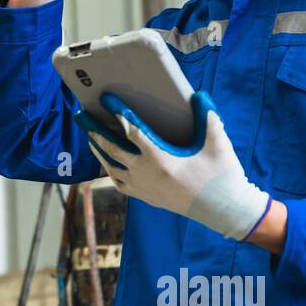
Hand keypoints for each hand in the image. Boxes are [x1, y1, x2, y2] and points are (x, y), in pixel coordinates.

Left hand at [78, 91, 272, 241]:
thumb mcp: (218, 144)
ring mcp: (143, 188)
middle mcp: (146, 174)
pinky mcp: (146, 197)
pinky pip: (119, 182)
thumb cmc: (222, 176)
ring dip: (98, 150)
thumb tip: (199, 94)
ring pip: (111, 167)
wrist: (224, 211)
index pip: (133, 131)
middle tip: (81, 115)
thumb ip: (207, 117)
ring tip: (89, 136)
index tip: (107, 99)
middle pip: (112, 148)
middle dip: (94, 130)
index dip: (118, 113)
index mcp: (161, 159)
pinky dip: (109, 170)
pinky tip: (106, 161)